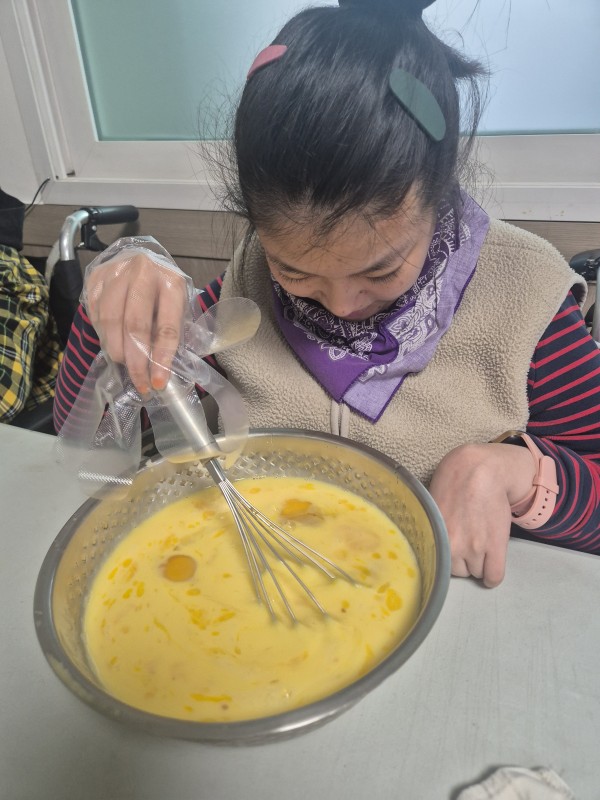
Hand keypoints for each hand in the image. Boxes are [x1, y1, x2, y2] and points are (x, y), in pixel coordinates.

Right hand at [85, 250, 187, 394]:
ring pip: (110, 321)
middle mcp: (143, 273)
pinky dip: (103, 334)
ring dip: (116, 350)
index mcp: (172, 282)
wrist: (140, 253)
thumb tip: (161, 370)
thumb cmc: (163, 287)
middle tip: (139, 383)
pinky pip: (95, 313)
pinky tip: (112, 342)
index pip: (167, 327)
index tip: (158, 383)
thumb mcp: (179, 305)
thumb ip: (172, 332)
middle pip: (134, 326)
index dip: (162, 359)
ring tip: (124, 364)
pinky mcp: (96, 276)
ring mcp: (116, 272)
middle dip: (135, 362)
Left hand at [429, 443, 536, 586]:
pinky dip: (492, 575)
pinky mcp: (495, 546)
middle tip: (467, 541)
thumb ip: (431, 532)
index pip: (437, 567)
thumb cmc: (453, 484)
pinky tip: (491, 563)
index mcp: (433, 537)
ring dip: (478, 563)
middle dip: (463, 560)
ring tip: (480, 542)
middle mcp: (451, 546)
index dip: (445, 558)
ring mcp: (474, 548)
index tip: (449, 552)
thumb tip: (427, 550)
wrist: (480, 470)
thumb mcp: (432, 509)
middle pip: (458, 571)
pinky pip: (494, 577)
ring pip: (476, 573)